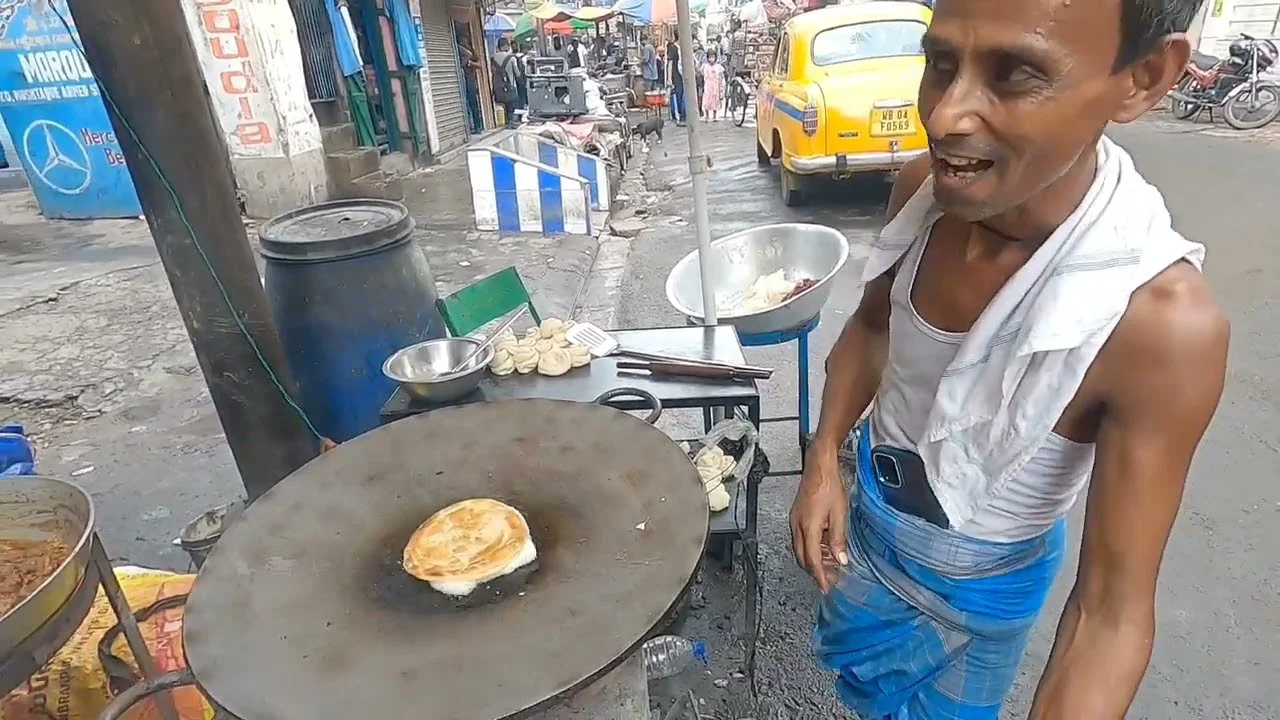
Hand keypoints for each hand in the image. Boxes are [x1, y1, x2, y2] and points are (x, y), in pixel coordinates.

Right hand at [790, 443, 848, 593]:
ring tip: (829, 564)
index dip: (819, 576)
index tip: (826, 587)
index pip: (812, 560)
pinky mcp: (796, 516)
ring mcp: (794, 521)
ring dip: (813, 560)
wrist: (819, 466)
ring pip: (800, 549)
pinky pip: (800, 539)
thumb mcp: (839, 514)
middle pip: (803, 558)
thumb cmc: (829, 485)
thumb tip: (841, 559)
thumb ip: (838, 539)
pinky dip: (810, 548)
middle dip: (815, 571)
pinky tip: (822, 547)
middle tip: (829, 579)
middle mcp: (797, 526)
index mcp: (808, 527)